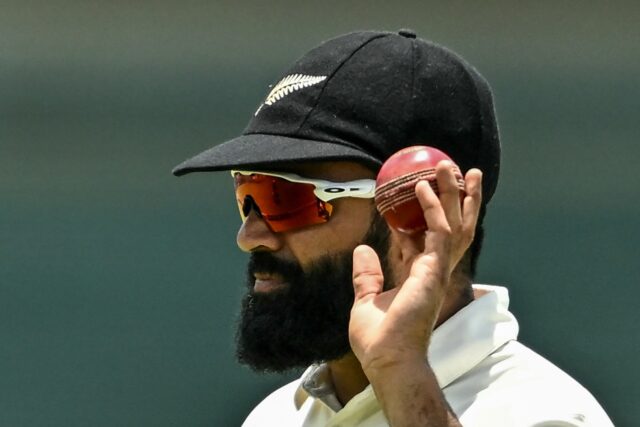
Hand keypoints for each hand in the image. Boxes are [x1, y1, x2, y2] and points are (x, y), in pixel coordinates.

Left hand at [349, 161, 482, 373]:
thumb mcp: (366, 301)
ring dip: (454, 194)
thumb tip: (361, 250)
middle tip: (461, 172)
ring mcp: (437, 270)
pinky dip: (431, 207)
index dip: (427, 214)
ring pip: (454, 224)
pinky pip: (436, 231)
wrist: (387, 360)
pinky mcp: (432, 270)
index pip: (428, 238)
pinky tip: (422, 187)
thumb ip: (367, 275)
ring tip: (453, 167)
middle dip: (459, 199)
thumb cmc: (379, 340)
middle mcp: (434, 270)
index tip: (423, 192)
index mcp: (420, 276)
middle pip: (454, 227)